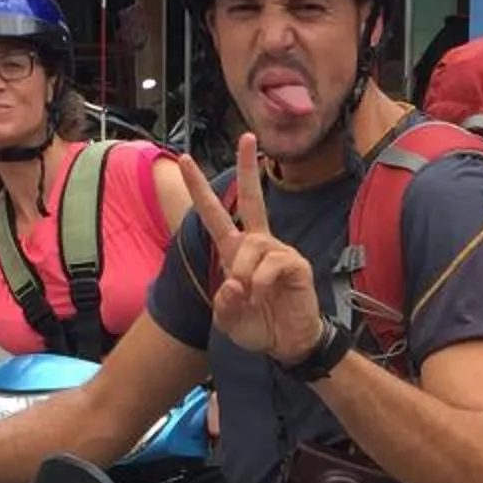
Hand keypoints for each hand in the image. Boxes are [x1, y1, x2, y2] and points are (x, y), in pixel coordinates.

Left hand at [177, 139, 325, 365]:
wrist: (288, 345)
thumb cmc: (259, 326)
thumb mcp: (228, 319)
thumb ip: (224, 302)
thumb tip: (235, 282)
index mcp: (236, 251)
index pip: (215, 215)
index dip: (199, 188)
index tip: (187, 159)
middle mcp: (258, 244)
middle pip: (252, 198)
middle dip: (248, 167)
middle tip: (247, 137)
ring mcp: (279, 251)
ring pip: (251, 248)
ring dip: (244, 275)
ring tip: (253, 298)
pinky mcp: (296, 264)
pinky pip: (271, 265)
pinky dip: (261, 284)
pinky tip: (265, 296)